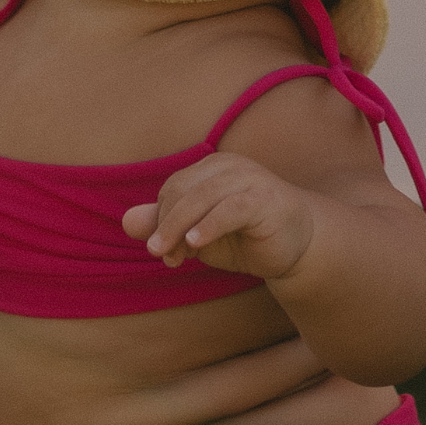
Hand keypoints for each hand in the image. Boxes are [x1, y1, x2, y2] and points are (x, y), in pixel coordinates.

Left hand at [121, 153, 316, 281]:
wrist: (299, 248)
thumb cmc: (245, 237)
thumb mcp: (199, 234)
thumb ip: (165, 225)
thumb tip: (127, 222)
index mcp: (211, 168)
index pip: (173, 188)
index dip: (161, 220)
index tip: (161, 253)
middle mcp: (228, 166)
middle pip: (182, 190)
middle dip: (168, 226)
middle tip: (163, 257)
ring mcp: (249, 179)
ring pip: (202, 197)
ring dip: (180, 228)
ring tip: (172, 256)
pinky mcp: (265, 198)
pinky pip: (231, 209)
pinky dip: (209, 225)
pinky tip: (195, 244)